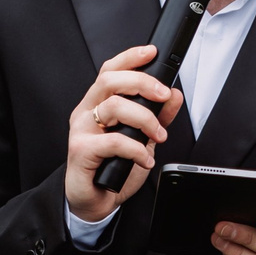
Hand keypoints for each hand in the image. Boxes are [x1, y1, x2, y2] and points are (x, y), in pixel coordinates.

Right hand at [63, 46, 185, 224]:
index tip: (151, 52)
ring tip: (158, 136)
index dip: (130, 57)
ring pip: (114, 107)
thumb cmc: (111, 169)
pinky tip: (145, 158)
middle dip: (143, 83)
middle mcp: (86, 112)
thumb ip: (157, 116)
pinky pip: (113, 141)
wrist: (94, 202)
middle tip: (163, 96)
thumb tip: (174, 95)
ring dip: (145, 119)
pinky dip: (136, 149)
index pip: (110, 70)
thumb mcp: (141, 139)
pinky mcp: (81, 151)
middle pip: (110, 81)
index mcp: (97, 104)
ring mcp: (81, 130)